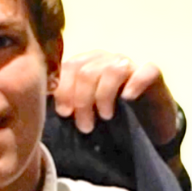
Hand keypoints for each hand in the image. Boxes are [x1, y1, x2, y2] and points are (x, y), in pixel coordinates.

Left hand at [53, 50, 179, 148]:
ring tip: (104, 117)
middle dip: (81, 100)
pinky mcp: (152, 74)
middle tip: (84, 126)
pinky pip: (145, 71)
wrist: (145, 129)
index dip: (63, 90)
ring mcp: (129, 65)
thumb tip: (39, 108)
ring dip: (103, 96)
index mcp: (85, 67)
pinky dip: (135, 84)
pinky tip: (128, 99)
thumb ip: (64, 108)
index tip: (63, 114)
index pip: (68, 67)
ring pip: (111, 69)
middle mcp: (105, 61)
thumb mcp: (82, 115)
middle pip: (86, 70)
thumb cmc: (108, 121)